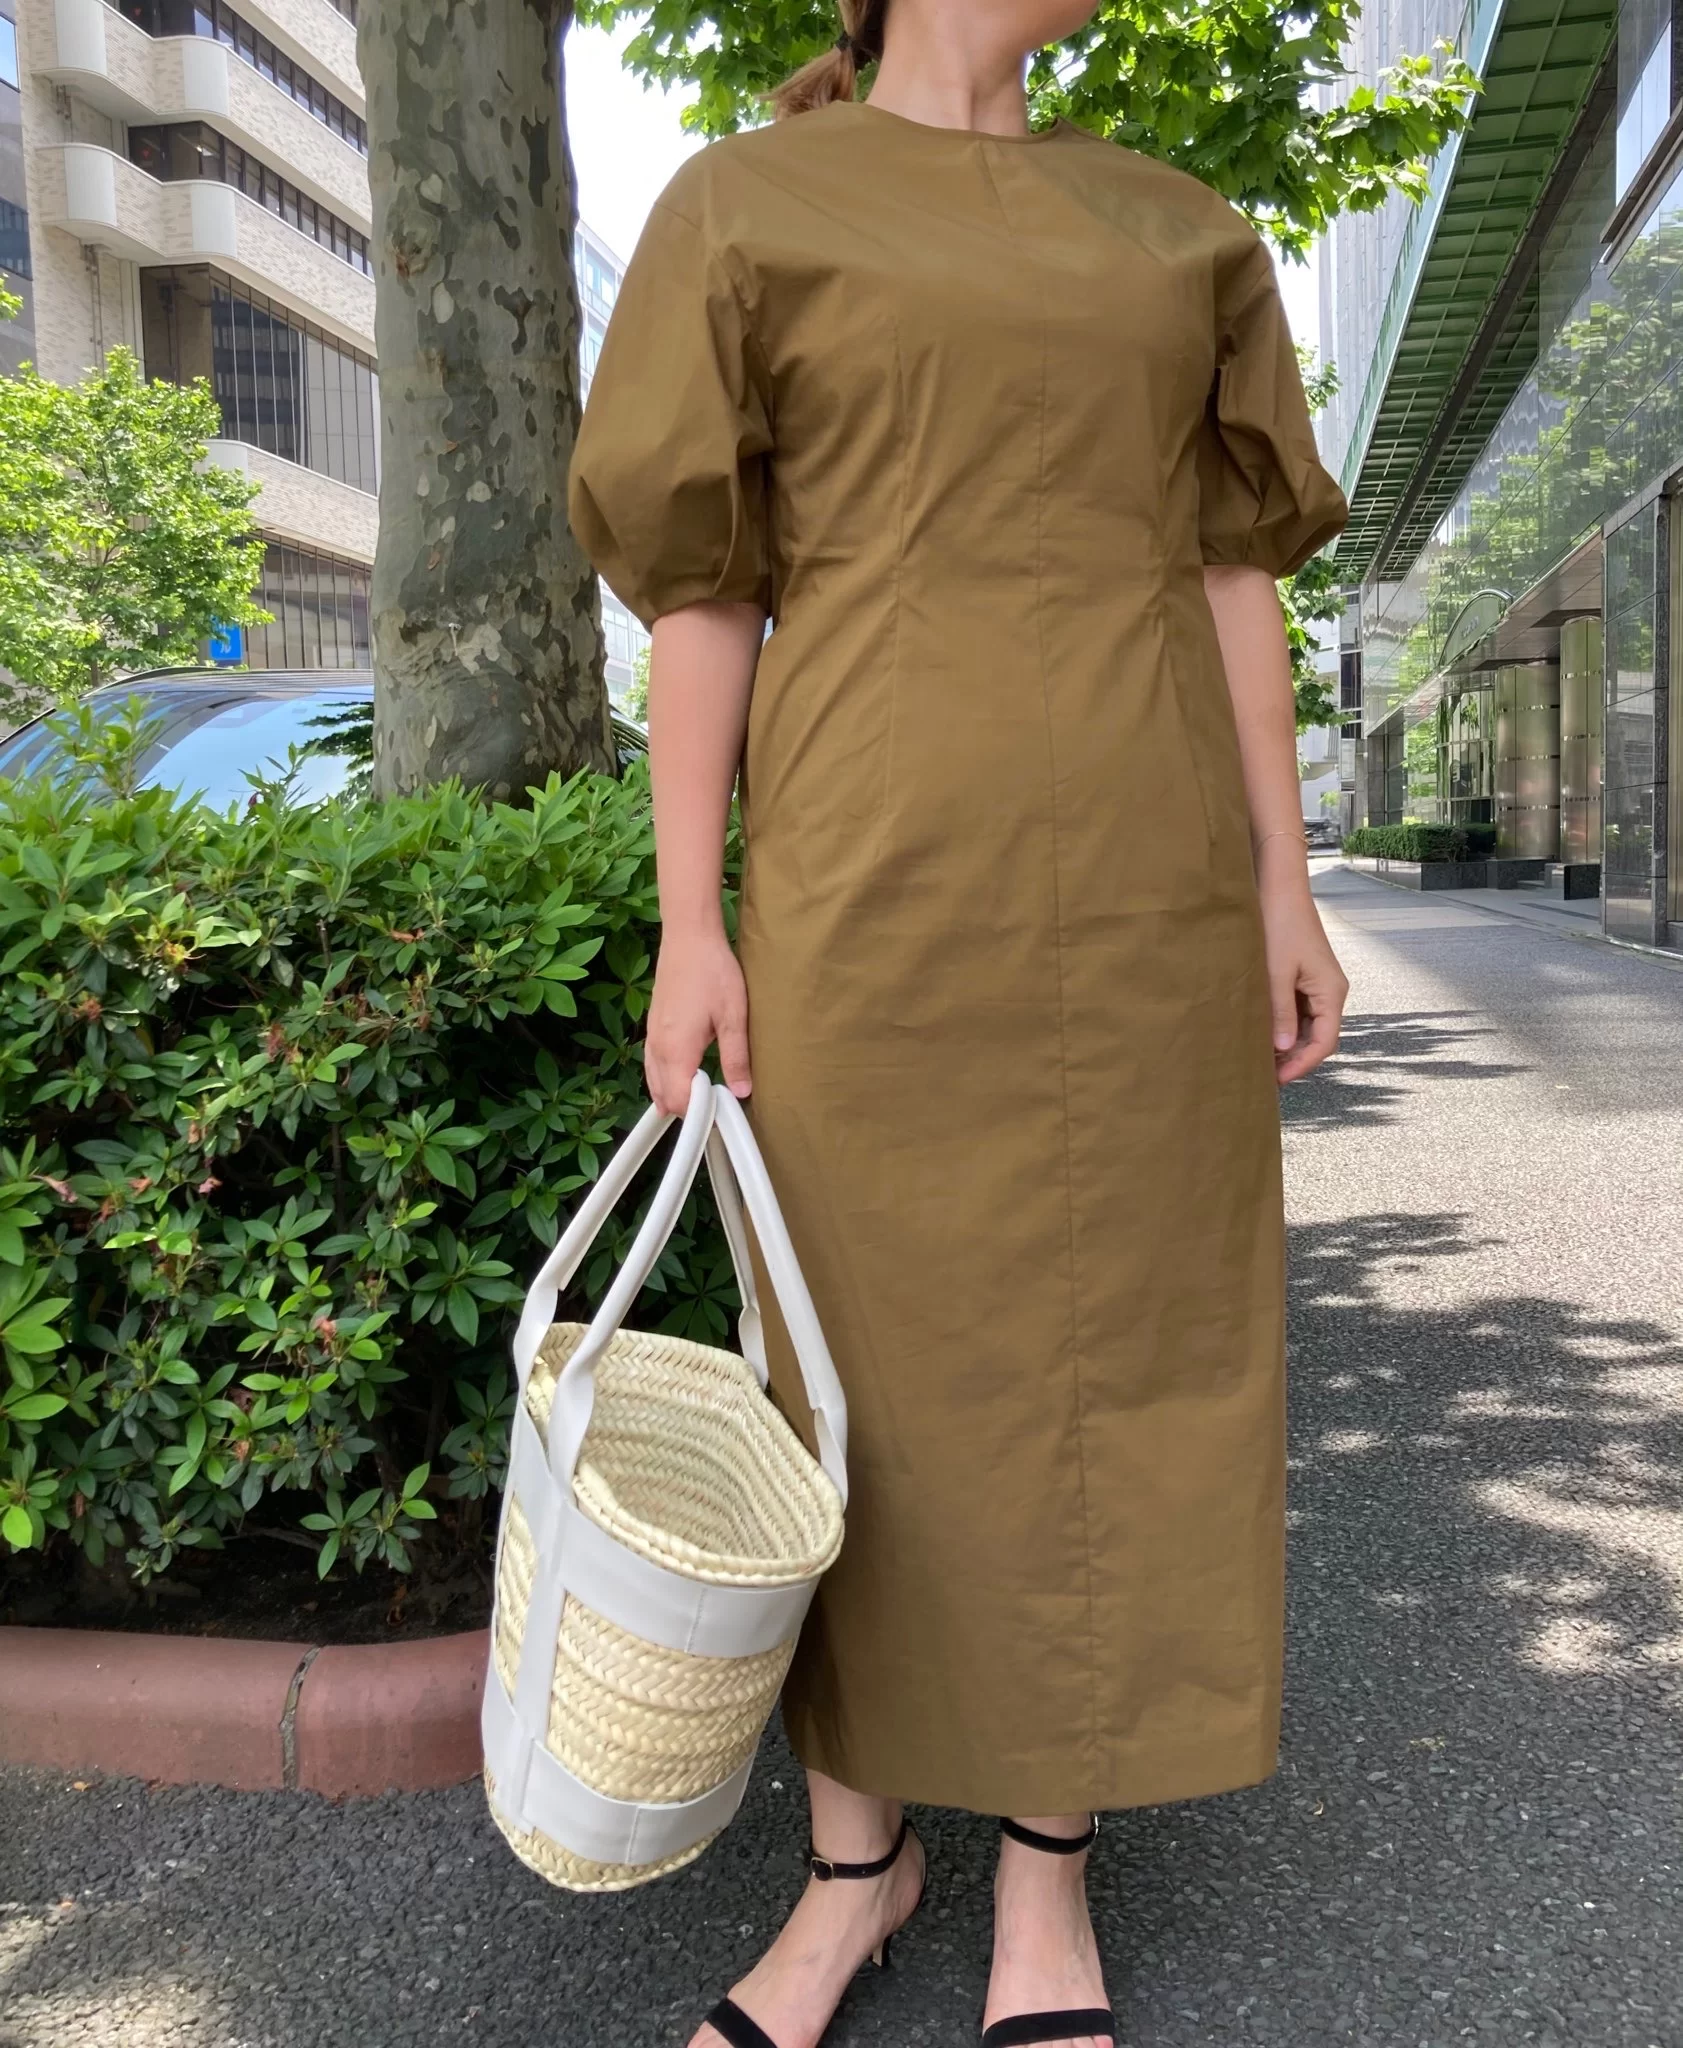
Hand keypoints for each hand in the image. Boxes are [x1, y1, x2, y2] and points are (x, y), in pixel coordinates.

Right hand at [644, 928, 751, 1114]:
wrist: (688, 937)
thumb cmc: (713, 972)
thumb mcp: (733, 1016)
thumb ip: (735, 1057)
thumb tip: (742, 1092)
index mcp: (677, 1049)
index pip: (680, 1101)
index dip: (700, 1114)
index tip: (723, 1113)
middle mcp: (658, 1047)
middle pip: (663, 1096)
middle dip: (687, 1110)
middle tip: (717, 1108)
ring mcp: (651, 1036)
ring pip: (654, 1082)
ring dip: (674, 1096)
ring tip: (702, 1100)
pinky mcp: (652, 1026)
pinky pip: (652, 1065)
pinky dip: (664, 1080)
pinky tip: (681, 1079)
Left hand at [1257, 873, 1346, 1083]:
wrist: (1279, 890)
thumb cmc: (1279, 927)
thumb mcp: (1277, 973)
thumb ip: (1280, 1012)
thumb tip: (1284, 1050)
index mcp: (1332, 992)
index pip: (1325, 1042)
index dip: (1303, 1065)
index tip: (1278, 1080)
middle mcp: (1331, 992)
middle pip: (1318, 1038)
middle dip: (1294, 1059)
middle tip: (1264, 1077)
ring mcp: (1318, 986)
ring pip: (1308, 1027)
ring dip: (1287, 1045)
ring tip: (1260, 1060)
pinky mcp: (1305, 980)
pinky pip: (1299, 1012)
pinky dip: (1283, 1027)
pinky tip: (1262, 1035)